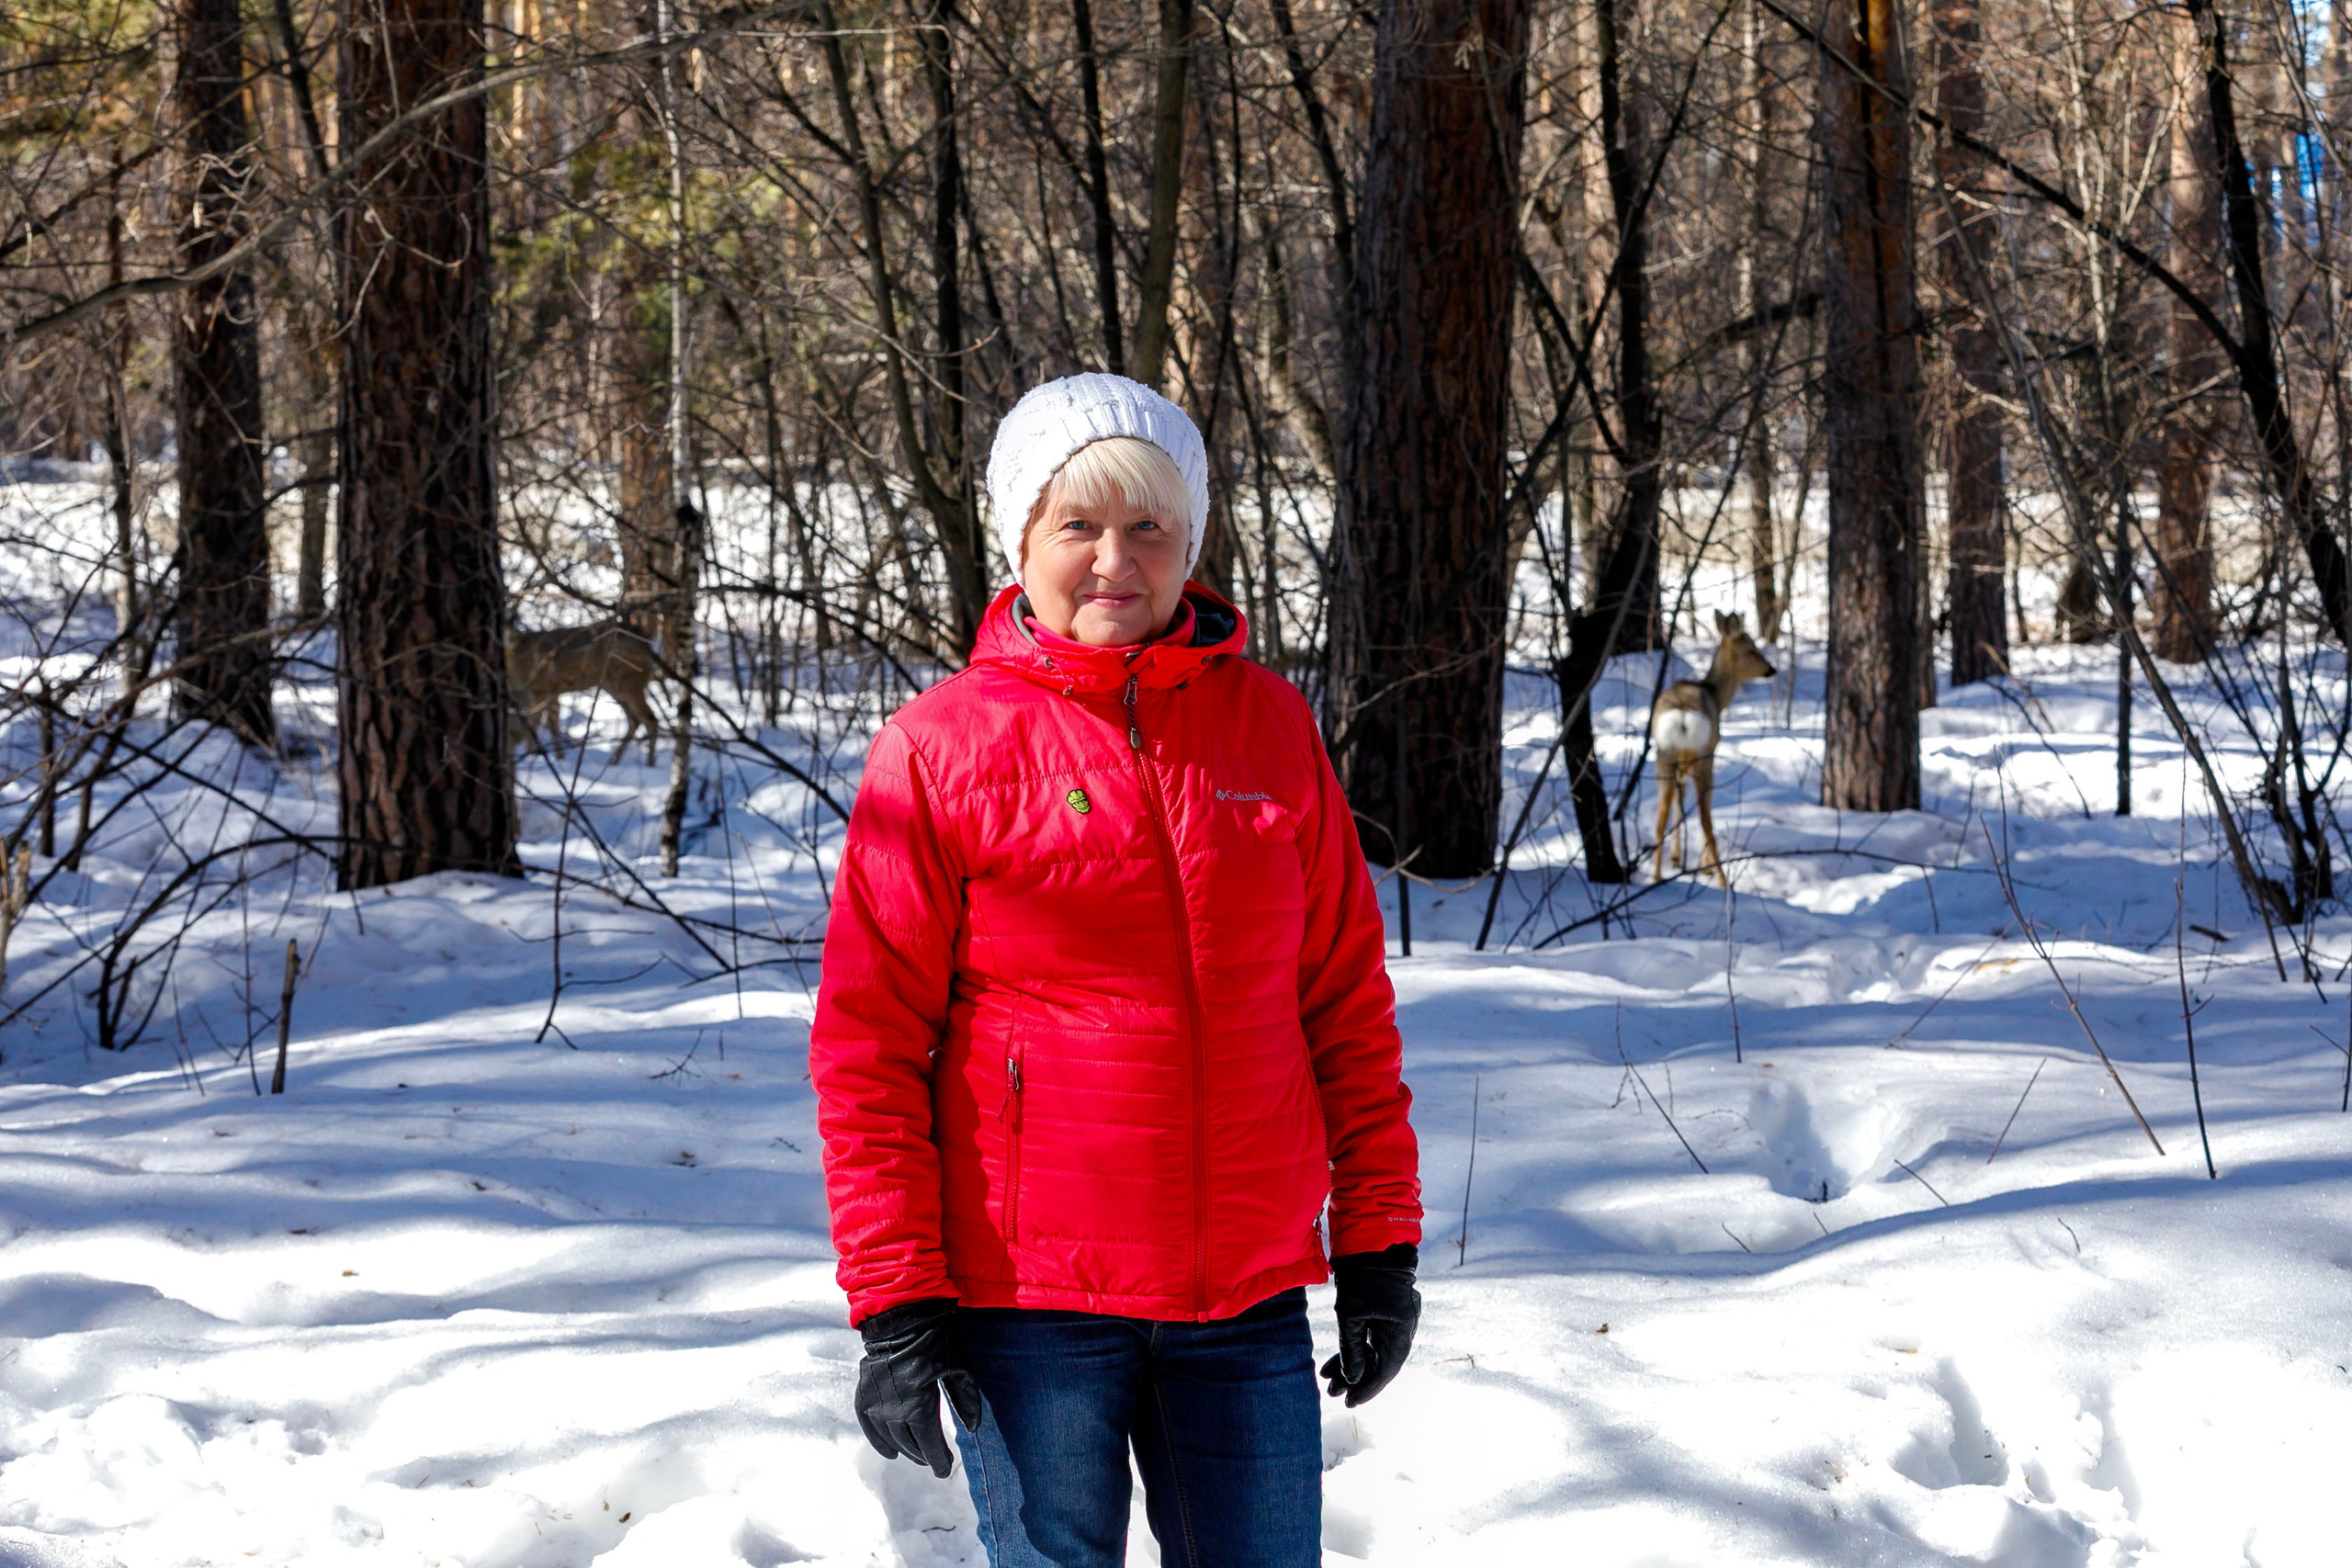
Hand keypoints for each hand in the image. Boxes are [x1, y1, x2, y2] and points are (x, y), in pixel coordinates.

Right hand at [855, 1297, 983, 1476]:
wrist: (900, 1319)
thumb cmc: (935, 1342)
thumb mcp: (959, 1369)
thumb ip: (967, 1401)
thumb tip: (973, 1429)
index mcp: (918, 1407)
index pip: (930, 1447)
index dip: (939, 1461)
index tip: (946, 1470)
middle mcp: (893, 1412)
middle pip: (911, 1446)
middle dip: (925, 1456)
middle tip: (935, 1460)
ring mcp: (876, 1406)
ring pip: (892, 1440)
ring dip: (906, 1451)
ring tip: (918, 1455)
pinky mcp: (864, 1398)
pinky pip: (870, 1429)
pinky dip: (880, 1443)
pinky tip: (891, 1452)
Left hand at [1320, 1243, 1419, 1407]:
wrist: (1371, 1239)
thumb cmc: (1362, 1275)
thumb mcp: (1351, 1314)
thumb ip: (1353, 1349)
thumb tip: (1353, 1378)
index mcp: (1401, 1330)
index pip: (1385, 1370)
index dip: (1367, 1389)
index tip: (1348, 1402)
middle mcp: (1402, 1328)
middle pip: (1379, 1363)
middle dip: (1355, 1380)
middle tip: (1333, 1393)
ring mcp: (1393, 1319)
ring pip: (1372, 1352)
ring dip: (1352, 1365)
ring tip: (1327, 1380)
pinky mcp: (1382, 1311)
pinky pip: (1370, 1338)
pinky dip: (1354, 1349)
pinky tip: (1334, 1360)